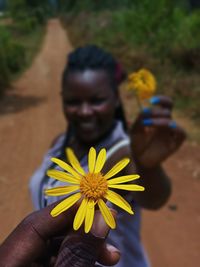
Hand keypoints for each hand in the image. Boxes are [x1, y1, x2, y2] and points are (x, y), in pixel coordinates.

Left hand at [0, 202, 119, 266]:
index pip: (33, 225)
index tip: (94, 200)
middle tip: (109, 228)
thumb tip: (102, 217)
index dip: (66, 209)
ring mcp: (25, 266)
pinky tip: (97, 261)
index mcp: (6, 262)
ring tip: (112, 256)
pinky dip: (78, 257)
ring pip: (56, 246)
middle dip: (82, 231)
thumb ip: (79, 251)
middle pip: (48, 233)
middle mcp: (13, 261)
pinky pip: (57, 258)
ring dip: (85, 247)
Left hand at [130, 95, 185, 167]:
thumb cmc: (137, 144)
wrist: (140, 160)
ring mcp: (171, 134)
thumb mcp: (134, 130)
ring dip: (161, 121)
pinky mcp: (175, 143)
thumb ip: (139, 119)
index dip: (162, 99)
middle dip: (157, 112)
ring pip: (172, 122)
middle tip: (146, 118)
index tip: (152, 100)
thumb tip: (146, 109)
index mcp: (158, 118)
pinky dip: (177, 129)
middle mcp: (166, 125)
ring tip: (148, 124)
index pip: (165, 104)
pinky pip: (182, 133)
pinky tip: (168, 128)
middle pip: (168, 111)